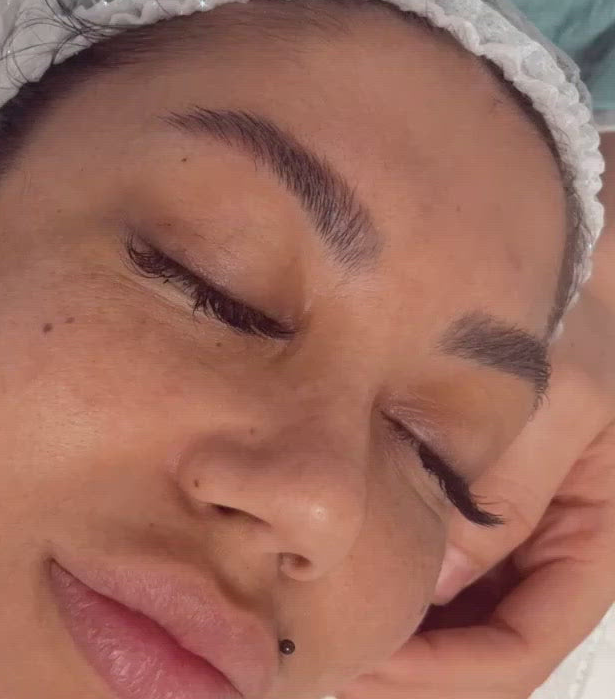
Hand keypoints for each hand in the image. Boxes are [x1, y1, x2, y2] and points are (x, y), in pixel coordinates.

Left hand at [336, 266, 614, 697]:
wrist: (547, 238)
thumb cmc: (568, 305)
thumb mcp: (550, 393)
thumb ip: (496, 494)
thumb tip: (428, 587)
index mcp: (597, 540)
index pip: (518, 650)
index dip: (436, 676)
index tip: (358, 665)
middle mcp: (555, 549)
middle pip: (479, 652)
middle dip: (403, 669)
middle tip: (313, 663)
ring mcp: (510, 529)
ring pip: (451, 619)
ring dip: (390, 637)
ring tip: (307, 633)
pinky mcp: (470, 499)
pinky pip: (430, 567)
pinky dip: (386, 585)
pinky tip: (325, 578)